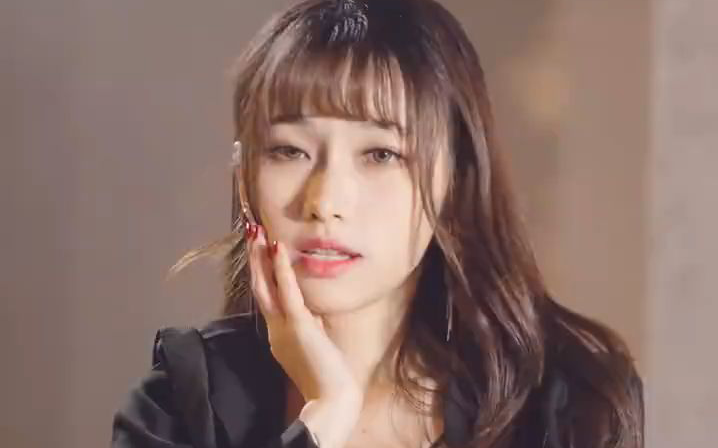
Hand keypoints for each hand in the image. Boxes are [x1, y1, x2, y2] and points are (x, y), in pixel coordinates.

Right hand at [246, 224, 362, 405]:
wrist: (331, 398)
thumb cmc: (327, 375)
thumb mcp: (314, 344)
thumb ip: (309, 327)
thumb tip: (312, 314)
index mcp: (278, 333)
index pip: (266, 296)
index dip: (261, 272)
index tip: (259, 249)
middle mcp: (275, 327)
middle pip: (259, 287)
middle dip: (254, 259)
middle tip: (250, 231)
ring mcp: (282, 326)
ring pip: (266, 286)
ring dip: (260, 257)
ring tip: (256, 233)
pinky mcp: (296, 324)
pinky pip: (287, 291)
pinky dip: (281, 269)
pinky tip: (277, 249)